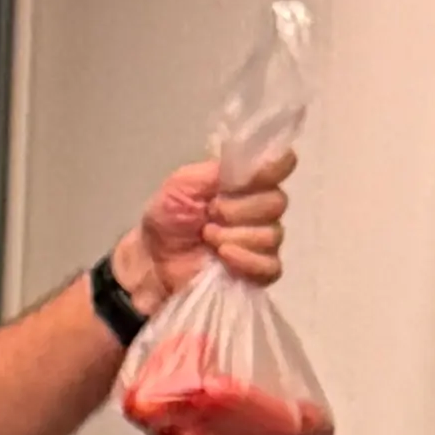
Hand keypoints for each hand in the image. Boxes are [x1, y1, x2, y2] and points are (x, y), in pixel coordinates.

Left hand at [115, 151, 290, 308]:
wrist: (153, 260)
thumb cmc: (168, 218)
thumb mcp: (183, 184)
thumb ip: (219, 171)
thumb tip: (255, 162)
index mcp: (248, 182)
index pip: (282, 165)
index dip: (273, 168)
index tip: (252, 178)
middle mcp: (262, 208)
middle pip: (277, 203)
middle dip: (239, 209)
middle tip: (210, 214)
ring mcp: (264, 242)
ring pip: (272, 235)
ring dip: (235, 235)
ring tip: (207, 237)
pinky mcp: (260, 272)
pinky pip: (270, 266)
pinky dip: (247, 260)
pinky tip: (224, 256)